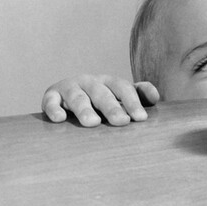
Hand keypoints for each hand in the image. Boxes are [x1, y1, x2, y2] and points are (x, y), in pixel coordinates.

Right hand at [41, 74, 159, 126]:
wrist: (65, 96)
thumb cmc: (100, 100)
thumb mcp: (119, 95)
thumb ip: (138, 95)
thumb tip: (155, 96)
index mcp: (108, 82)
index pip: (123, 88)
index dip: (132, 101)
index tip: (141, 118)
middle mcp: (90, 82)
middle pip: (102, 93)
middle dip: (112, 107)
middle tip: (122, 122)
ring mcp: (70, 88)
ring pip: (77, 98)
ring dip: (85, 109)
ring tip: (93, 123)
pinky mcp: (51, 96)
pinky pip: (51, 102)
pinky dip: (54, 109)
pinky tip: (59, 119)